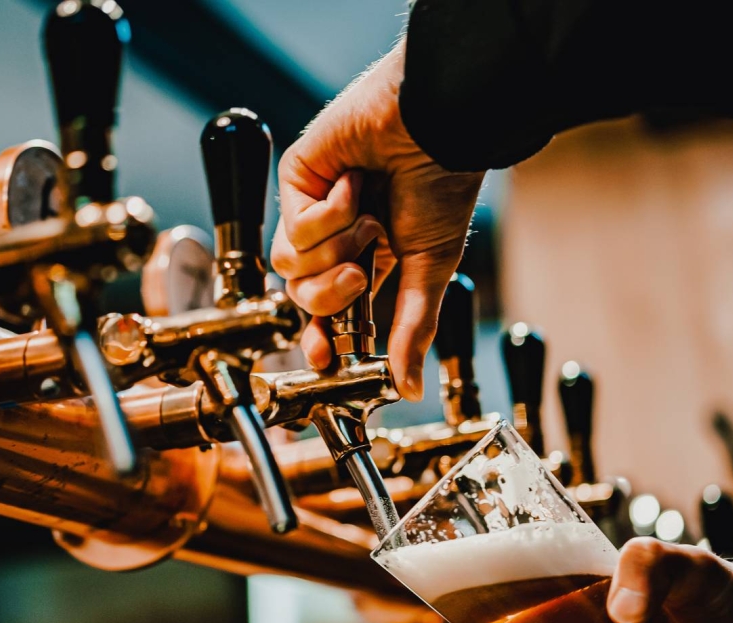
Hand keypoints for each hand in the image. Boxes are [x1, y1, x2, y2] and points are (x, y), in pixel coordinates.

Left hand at [270, 37, 484, 400]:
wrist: (439, 125)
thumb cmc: (443, 187)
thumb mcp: (430, 271)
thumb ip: (413, 331)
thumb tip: (409, 387)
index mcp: (367, 261)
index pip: (330, 314)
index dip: (322, 338)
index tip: (325, 359)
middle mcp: (336, 240)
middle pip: (303, 298)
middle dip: (331, 294)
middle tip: (360, 271)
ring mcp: (313, 211)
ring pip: (290, 269)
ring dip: (336, 249)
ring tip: (367, 215)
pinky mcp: (297, 181)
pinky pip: (295, 229)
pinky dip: (331, 213)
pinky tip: (355, 183)